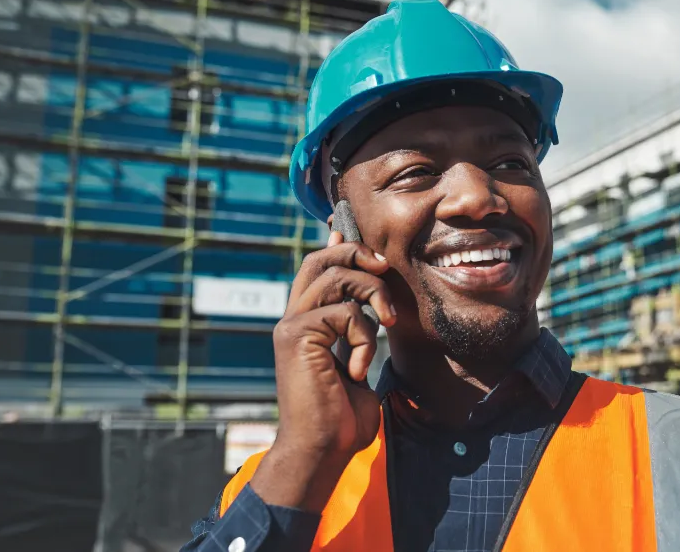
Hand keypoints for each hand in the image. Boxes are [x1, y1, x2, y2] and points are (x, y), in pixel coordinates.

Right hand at [250, 231, 395, 511]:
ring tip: (388, 323)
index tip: (348, 228)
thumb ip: (361, 334)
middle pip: (320, 260)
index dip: (337, 244)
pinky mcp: (296, 336)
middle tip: (385, 271)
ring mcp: (291, 326)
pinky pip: (344, 311)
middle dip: (357, 253)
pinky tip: (359, 368)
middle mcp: (294, 319)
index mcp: (306, 324)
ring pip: (335, 276)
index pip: (317, 269)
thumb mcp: (359, 364)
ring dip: (373, 295)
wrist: (322, 451)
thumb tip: (377, 312)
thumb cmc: (343, 419)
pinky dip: (364, 336)